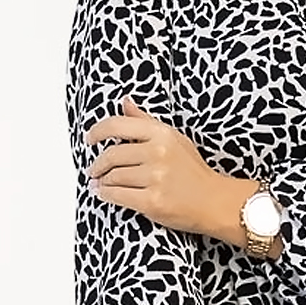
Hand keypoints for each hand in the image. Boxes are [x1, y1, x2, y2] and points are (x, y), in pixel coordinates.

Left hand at [84, 96, 225, 233]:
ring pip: (112, 177)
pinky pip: (116, 196)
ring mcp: (155, 178)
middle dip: (98, 165)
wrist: (215, 202)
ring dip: (102, 182)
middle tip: (94, 169)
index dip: (97, 131)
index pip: (117, 125)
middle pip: (111, 155)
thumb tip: (125, 103)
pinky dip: (106, 195)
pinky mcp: (152, 201)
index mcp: (162, 134)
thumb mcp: (174, 139)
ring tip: (102, 184)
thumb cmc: (194, 171)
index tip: (90, 138)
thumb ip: (146, 121)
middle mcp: (158, 153)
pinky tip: (105, 194)